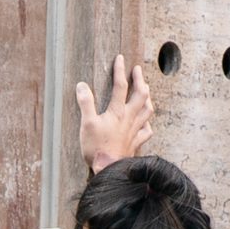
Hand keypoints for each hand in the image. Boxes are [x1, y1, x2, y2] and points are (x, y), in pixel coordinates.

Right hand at [77, 55, 154, 172]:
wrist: (109, 169)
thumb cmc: (97, 148)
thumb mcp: (87, 124)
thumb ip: (85, 103)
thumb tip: (82, 86)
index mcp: (117, 112)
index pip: (120, 86)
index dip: (120, 71)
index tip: (120, 59)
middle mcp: (129, 119)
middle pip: (141, 95)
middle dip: (140, 80)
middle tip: (137, 70)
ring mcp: (135, 131)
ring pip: (147, 110)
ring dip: (148, 98)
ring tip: (146, 90)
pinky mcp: (136, 143)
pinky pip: (147, 131)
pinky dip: (148, 123)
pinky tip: (146, 122)